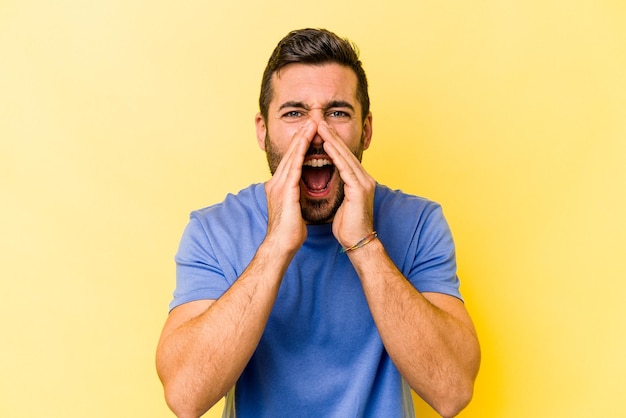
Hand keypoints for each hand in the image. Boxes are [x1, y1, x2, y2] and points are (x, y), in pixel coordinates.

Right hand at [264, 120, 316, 253]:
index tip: (310, 132)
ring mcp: (279, 185)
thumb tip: (301, 193)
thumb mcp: (293, 209)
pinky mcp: (285, 190)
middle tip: (311, 119)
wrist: (281, 245)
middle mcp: (276, 182)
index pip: (291, 161)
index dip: (300, 145)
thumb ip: (295, 196)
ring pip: (292, 156)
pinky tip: (307, 142)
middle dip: (301, 136)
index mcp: (278, 186)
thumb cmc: (289, 232)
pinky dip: (300, 152)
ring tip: (311, 124)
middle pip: (290, 154)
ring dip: (302, 139)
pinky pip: (295, 166)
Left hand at [318, 121, 375, 247]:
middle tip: (318, 121)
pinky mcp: (359, 189)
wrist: (357, 242)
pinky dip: (335, 155)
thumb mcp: (340, 202)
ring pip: (345, 156)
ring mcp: (363, 182)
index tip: (318, 131)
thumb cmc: (348, 226)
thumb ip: (338, 189)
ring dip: (332, 141)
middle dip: (331, 136)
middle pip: (345, 152)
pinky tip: (326, 145)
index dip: (331, 143)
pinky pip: (345, 168)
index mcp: (359, 181)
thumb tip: (327, 182)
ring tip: (320, 127)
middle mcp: (364, 178)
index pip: (343, 157)